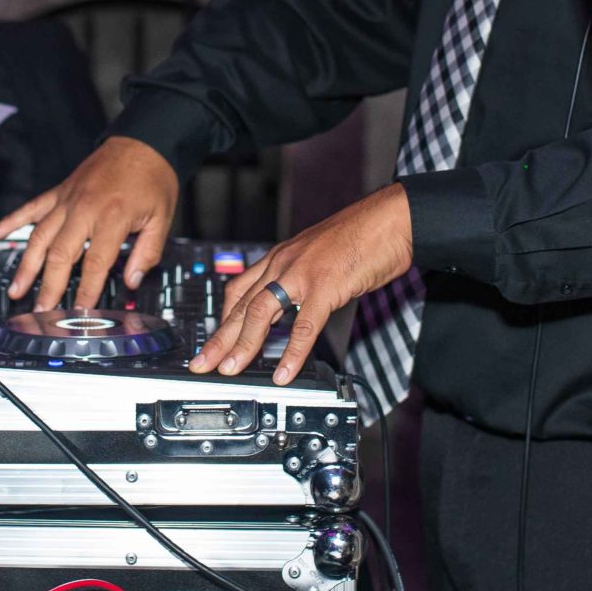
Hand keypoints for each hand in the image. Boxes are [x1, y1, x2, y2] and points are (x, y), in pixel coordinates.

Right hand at [0, 136, 180, 309]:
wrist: (143, 140)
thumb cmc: (153, 177)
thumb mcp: (162, 217)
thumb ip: (148, 252)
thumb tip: (132, 281)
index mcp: (112, 217)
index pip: (96, 263)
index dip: (87, 291)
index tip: (80, 311)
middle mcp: (84, 209)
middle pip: (60, 254)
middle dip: (48, 286)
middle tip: (40, 311)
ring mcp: (68, 199)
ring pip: (40, 236)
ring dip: (26, 265)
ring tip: (16, 289)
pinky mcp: (60, 191)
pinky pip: (31, 208)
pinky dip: (11, 221)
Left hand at [190, 186, 413, 385]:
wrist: (391, 217)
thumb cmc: (362, 235)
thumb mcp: (320, 255)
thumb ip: (304, 279)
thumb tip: (299, 304)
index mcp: (281, 256)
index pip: (239, 289)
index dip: (224, 317)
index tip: (214, 339)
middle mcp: (283, 263)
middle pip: (240, 304)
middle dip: (218, 337)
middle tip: (201, 363)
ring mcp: (302, 274)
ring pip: (260, 313)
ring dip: (242, 345)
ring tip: (229, 370)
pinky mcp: (325, 287)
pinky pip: (303, 326)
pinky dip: (291, 353)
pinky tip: (284, 372)